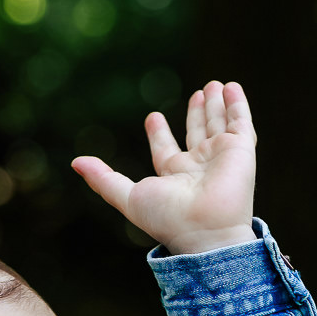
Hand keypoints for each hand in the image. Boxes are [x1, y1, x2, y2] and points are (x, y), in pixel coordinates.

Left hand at [71, 80, 256, 255]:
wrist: (205, 230)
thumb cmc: (167, 218)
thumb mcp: (127, 197)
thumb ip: (103, 179)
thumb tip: (75, 162)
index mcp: (173, 176)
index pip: (166, 150)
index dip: (159, 133)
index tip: (153, 116)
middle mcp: (198, 166)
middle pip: (196, 133)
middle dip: (196, 113)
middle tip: (197, 92)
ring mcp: (221, 157)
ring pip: (218, 125)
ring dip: (216, 105)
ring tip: (213, 85)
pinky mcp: (241, 150)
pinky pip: (241, 122)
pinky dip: (237, 104)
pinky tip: (232, 86)